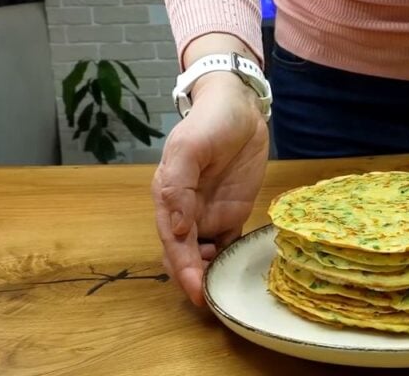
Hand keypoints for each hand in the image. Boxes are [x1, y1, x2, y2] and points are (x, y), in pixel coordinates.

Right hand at [151, 73, 269, 305]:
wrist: (239, 107)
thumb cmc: (210, 123)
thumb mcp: (189, 147)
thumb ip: (179, 185)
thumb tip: (176, 227)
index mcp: (169, 198)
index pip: (173, 243)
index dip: (183, 269)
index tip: (195, 291)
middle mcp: (186, 212)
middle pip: (186, 256)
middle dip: (194, 280)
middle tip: (212, 302)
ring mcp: (209, 214)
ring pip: (205, 255)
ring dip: (211, 274)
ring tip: (226, 287)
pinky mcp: (232, 213)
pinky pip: (229, 244)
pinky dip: (230, 261)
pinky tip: (239, 272)